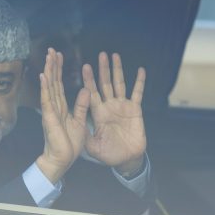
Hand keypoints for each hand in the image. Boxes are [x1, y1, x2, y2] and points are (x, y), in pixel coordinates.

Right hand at [37, 48, 90, 183]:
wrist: (62, 159)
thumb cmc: (69, 144)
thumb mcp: (80, 121)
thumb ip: (81, 106)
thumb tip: (85, 89)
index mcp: (61, 108)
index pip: (59, 85)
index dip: (59, 70)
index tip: (59, 57)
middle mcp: (54, 107)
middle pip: (53, 82)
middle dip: (53, 66)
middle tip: (52, 50)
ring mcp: (50, 111)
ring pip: (49, 87)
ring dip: (49, 71)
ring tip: (49, 56)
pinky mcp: (49, 117)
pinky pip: (47, 100)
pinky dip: (45, 87)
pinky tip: (44, 75)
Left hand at [82, 52, 146, 173]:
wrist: (126, 160)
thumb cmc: (108, 154)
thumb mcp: (92, 146)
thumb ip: (85, 135)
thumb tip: (74, 125)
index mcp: (98, 113)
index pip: (92, 93)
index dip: (89, 80)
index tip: (85, 67)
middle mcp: (109, 106)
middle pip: (105, 84)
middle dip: (103, 69)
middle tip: (101, 54)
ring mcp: (122, 106)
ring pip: (119, 84)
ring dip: (117, 70)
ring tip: (115, 56)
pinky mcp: (135, 110)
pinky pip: (137, 93)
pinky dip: (139, 82)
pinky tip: (140, 70)